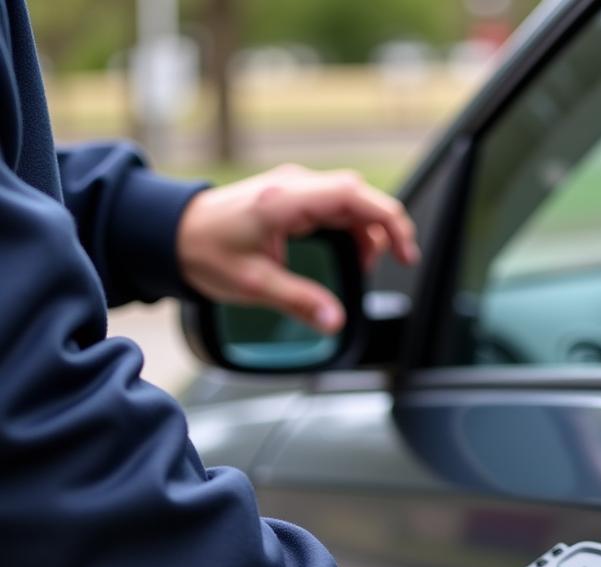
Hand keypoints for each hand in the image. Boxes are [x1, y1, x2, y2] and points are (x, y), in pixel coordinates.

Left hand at [177, 163, 418, 332]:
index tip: (406, 252)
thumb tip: (335, 322)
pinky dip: (350, 231)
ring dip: (367, 233)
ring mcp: (294, 190)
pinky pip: (334, 208)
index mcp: (286, 200)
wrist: (170, 232)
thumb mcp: (253, 284)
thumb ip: (299, 302)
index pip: (354, 196)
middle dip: (383, 230)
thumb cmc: (203, 250)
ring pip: (349, 203)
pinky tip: (349, 257)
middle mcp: (294, 187)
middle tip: (396, 264)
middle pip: (359, 198)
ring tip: (365, 268)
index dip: (388, 220)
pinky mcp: (292, 199)